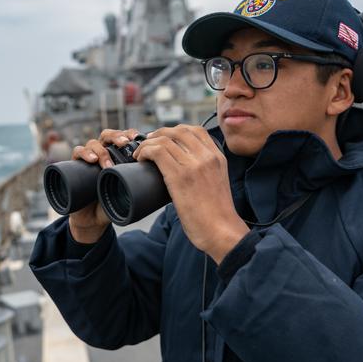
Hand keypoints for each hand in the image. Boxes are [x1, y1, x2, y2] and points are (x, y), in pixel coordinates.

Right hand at [68, 128, 141, 243]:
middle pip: (108, 135)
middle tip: (125, 143)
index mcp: (117, 155)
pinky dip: (84, 153)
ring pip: (93, 142)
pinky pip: (77, 152)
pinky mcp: (75, 165)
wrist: (92, 218)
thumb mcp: (129, 193)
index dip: (130, 134)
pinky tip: (91, 160)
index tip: (139, 138)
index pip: (123, 137)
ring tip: (107, 164)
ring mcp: (88, 158)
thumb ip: (143, 189)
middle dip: (117, 136)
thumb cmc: (113, 203)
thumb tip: (166, 188)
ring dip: (101, 150)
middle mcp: (102, 153)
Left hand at [133, 125, 247, 263]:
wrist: (222, 231)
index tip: (164, 138)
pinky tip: (140, 158)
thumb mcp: (217, 183)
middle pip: (178, 130)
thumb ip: (204, 171)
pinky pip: (157, 152)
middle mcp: (206, 157)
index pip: (196, 130)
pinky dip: (145, 151)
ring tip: (140, 153)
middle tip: (147, 143)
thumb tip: (181, 169)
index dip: (175, 131)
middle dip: (159, 134)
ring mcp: (193, 165)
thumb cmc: (217, 215)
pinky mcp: (179, 176)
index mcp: (217, 157)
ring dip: (147, 143)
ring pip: (165, 139)